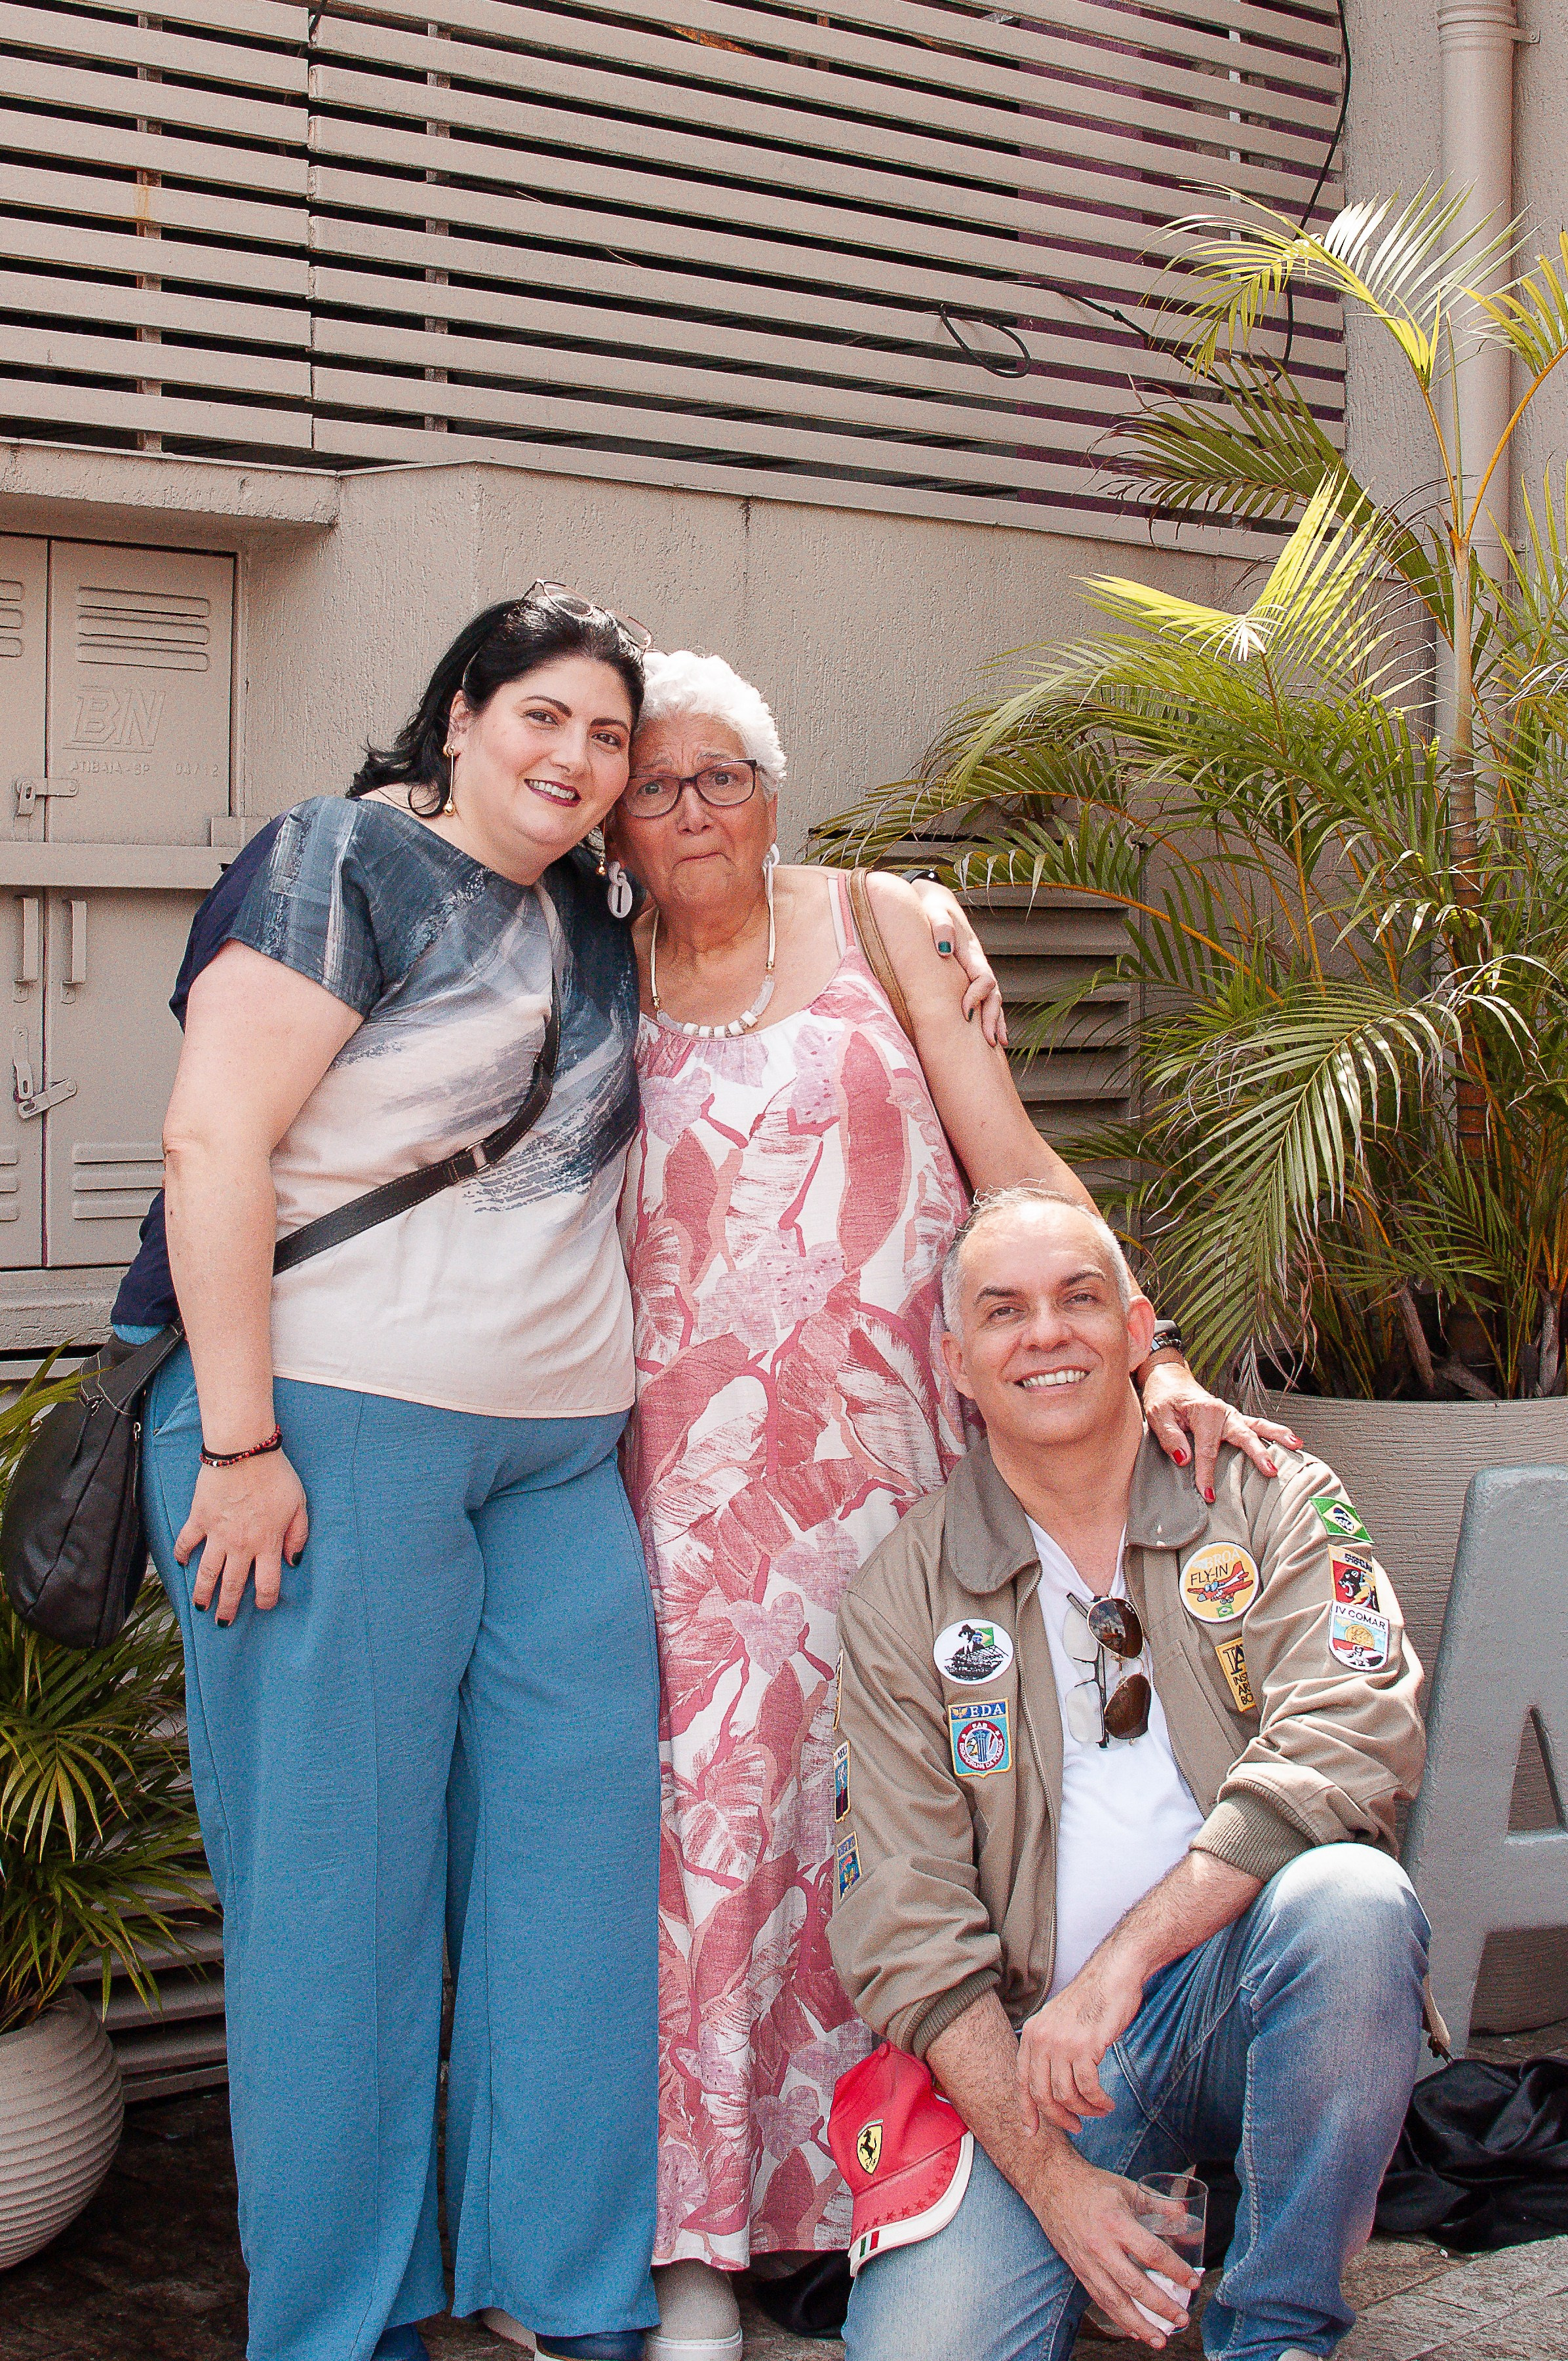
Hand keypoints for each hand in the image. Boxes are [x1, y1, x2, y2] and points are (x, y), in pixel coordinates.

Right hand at [175, 1451, 308, 1624]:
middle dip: (227, 1608)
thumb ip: (298, 1535)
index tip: (262, 1606)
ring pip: (207, 1573)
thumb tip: (293, 1561)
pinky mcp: (199, 1519)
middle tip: (223, 1622)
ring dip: (202, 1593)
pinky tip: (182, 1564)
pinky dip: (182, 1555)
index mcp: (267, 1544)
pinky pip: (186, 1542)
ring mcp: (217, 1534)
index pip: (267, 1585)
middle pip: (232, 1586)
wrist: (244, 1452)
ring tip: (200, 1606)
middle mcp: (241, 1545)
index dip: (264, 1601)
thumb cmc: (276, 1476)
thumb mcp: (299, 1505)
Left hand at [907, 878, 1007, 1046]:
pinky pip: (986, 1001)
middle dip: (992, 1018)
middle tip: (989, 1040)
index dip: (977, 995)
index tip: (965, 1011)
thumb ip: (941, 926)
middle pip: (993, 995)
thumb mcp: (935, 913)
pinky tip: (993, 1037)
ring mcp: (977, 973)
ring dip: (996, 1022)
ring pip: (993, 1001)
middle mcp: (979, 966)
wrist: (936, 904)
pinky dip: (992, 1018)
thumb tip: (943, 948)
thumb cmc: (933, 911)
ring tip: (997, 1044)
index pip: (984, 979)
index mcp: (972, 953)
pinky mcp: (971, 979)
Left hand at [1018, 1951, 1143, 2134]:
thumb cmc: (1091, 2000)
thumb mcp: (1059, 2021)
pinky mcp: (1085, 2046)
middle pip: (1042, 2095)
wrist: (1113, 1975)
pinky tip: (1107, 2102)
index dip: (1025, 2110)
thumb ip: (1050, 2047)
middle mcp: (1041, 2039)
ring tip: (1099, 2110)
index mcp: (1032, 2034)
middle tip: (1076, 2126)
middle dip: (1059, 2118)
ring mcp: (1061, 2042)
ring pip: (1066, 2096)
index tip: (1031, 2132)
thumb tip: (1050, 2084)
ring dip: (1085, 2111)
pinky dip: (1098, 2102)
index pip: (1021, 2081)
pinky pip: (1088, 2088)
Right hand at [1024, 2153, 1199, 2346]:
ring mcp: (1088, 2262)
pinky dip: (1117, 2318)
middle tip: (1182, 2317)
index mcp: (1117, 2222)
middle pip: (1136, 2284)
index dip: (1176, 2270)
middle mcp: (1102, 2247)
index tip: (1193, 2282)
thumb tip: (1184, 2215)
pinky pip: (1100, 2300)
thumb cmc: (1091, 2185)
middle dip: (1162, 2306)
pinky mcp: (1078, 2270)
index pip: (1152, 2253)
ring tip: (1160, 2339)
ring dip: (1139, 2324)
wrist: (1050, 2183)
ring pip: (1115, 2301)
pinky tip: (1133, 2330)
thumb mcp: (1126, 2188)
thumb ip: (1156, 2203)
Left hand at [1139, 1359, 1301, 1497]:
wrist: (1169, 1380)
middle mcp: (1222, 1412)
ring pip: (1258, 1427)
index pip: (1207, 1450)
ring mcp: (1231, 1415)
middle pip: (1243, 1436)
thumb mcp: (1157, 1415)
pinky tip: (1290, 1441)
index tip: (1208, 1495)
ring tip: (1297, 1446)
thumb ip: (1170, 1437)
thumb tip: (1184, 1460)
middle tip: (1270, 1471)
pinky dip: (1273, 1433)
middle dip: (1257, 1454)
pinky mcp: (1234, 1418)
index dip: (1207, 1474)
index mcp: (1204, 1412)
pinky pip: (1256, 1426)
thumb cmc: (1164, 1398)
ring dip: (1278, 1436)